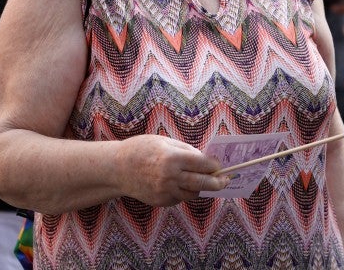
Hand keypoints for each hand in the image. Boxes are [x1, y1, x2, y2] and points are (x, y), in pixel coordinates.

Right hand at [115, 135, 229, 206]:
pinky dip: (183, 192)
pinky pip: (180, 198)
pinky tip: (179, 184)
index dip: (215, 165)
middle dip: (218, 182)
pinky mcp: (161, 201)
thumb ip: (186, 151)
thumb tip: (205, 160)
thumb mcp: (165, 142)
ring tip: (202, 181)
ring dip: (200, 187)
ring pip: (193, 193)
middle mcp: (170, 177)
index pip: (204, 164)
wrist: (117, 168)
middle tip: (226, 181)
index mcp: (173, 158)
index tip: (220, 166)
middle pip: (204, 183)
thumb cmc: (142, 149)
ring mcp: (165, 191)